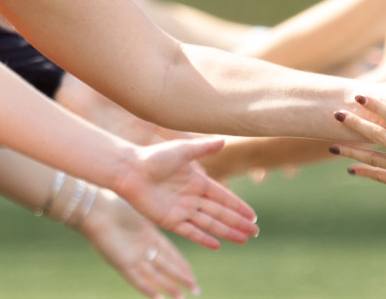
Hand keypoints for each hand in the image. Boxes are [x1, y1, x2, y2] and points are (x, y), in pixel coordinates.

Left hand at [79, 189, 198, 297]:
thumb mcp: (142, 207)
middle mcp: (143, 248)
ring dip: (169, 287)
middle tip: (197, 290)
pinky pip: (137, 279)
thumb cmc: (115, 202)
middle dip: (182, 278)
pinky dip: (148, 290)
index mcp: (149, 234)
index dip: (183, 264)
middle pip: (167, 266)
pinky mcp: (122, 263)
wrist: (96, 208)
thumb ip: (156, 208)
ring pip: (155, 276)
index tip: (194, 273)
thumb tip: (173, 198)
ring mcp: (133, 256)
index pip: (171, 253)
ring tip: (183, 298)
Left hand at [114, 137, 258, 249]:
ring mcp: (182, 210)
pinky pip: (191, 232)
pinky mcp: (170, 220)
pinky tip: (218, 245)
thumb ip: (203, 148)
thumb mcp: (182, 151)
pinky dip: (204, 239)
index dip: (238, 206)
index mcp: (197, 181)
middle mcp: (192, 197)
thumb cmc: (154, 156)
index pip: (223, 197)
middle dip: (238, 222)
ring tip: (243, 240)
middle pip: (220, 213)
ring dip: (226, 232)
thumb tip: (224, 140)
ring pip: (210, 224)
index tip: (253, 215)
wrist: (130, 170)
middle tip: (255, 232)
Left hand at [330, 89, 385, 205]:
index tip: (359, 96)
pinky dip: (365, 173)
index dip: (376, 106)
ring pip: (373, 159)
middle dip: (355, 125)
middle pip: (376, 136)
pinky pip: (382, 177)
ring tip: (332, 146)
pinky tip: (350, 169)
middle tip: (336, 115)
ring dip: (352, 152)